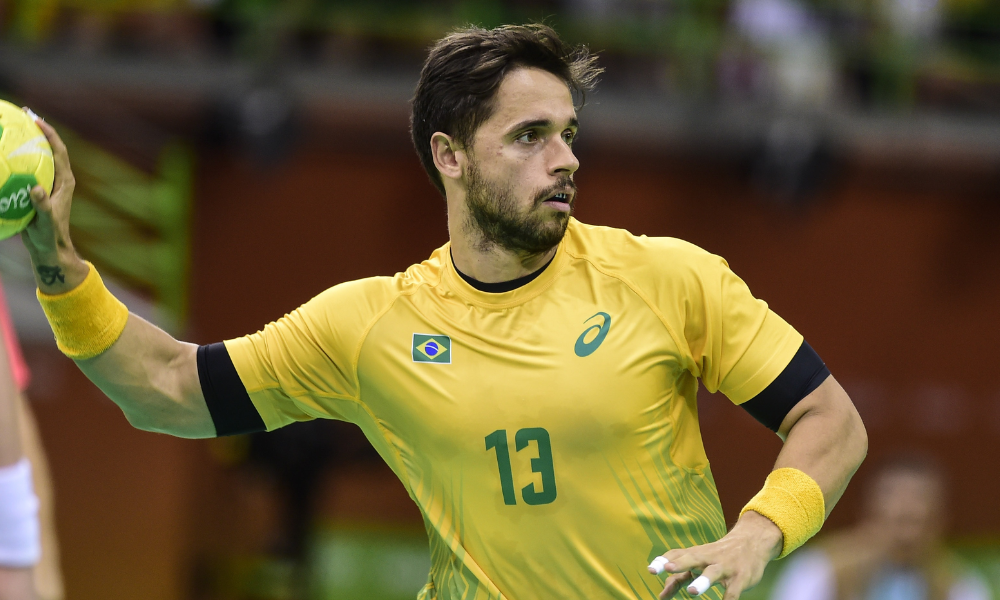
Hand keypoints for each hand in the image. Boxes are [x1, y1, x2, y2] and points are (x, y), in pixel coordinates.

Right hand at [20, 113, 87, 293]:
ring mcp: (48, 183)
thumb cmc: (49, 235)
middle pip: (49, 148)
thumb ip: (41, 204)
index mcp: (65, 180)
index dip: (49, 133)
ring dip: (28, 142)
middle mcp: (59, 178)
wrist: (49, 247)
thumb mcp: (45, 220)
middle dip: (38, 130)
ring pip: (38, 157)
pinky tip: (2, 155)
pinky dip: (18, 159)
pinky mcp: (38, 189)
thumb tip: (34, 188)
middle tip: (23, 115)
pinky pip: (27, 169)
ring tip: (12, 128)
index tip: (35, 119)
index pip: (59, 150)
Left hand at [650, 511, 781, 599]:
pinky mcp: (740, 578)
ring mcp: (725, 567)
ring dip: (703, 581)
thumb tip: (661, 595)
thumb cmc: (718, 556)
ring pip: (712, 572)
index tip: (651, 570)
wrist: (751, 542)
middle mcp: (708, 558)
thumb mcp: (698, 563)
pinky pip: (733, 591)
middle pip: (693, 558)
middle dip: (680, 564)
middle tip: (667, 569)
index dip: (664, 561)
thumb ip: (679, 578)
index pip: (677, 554)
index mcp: (696, 554)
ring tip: (692, 592)